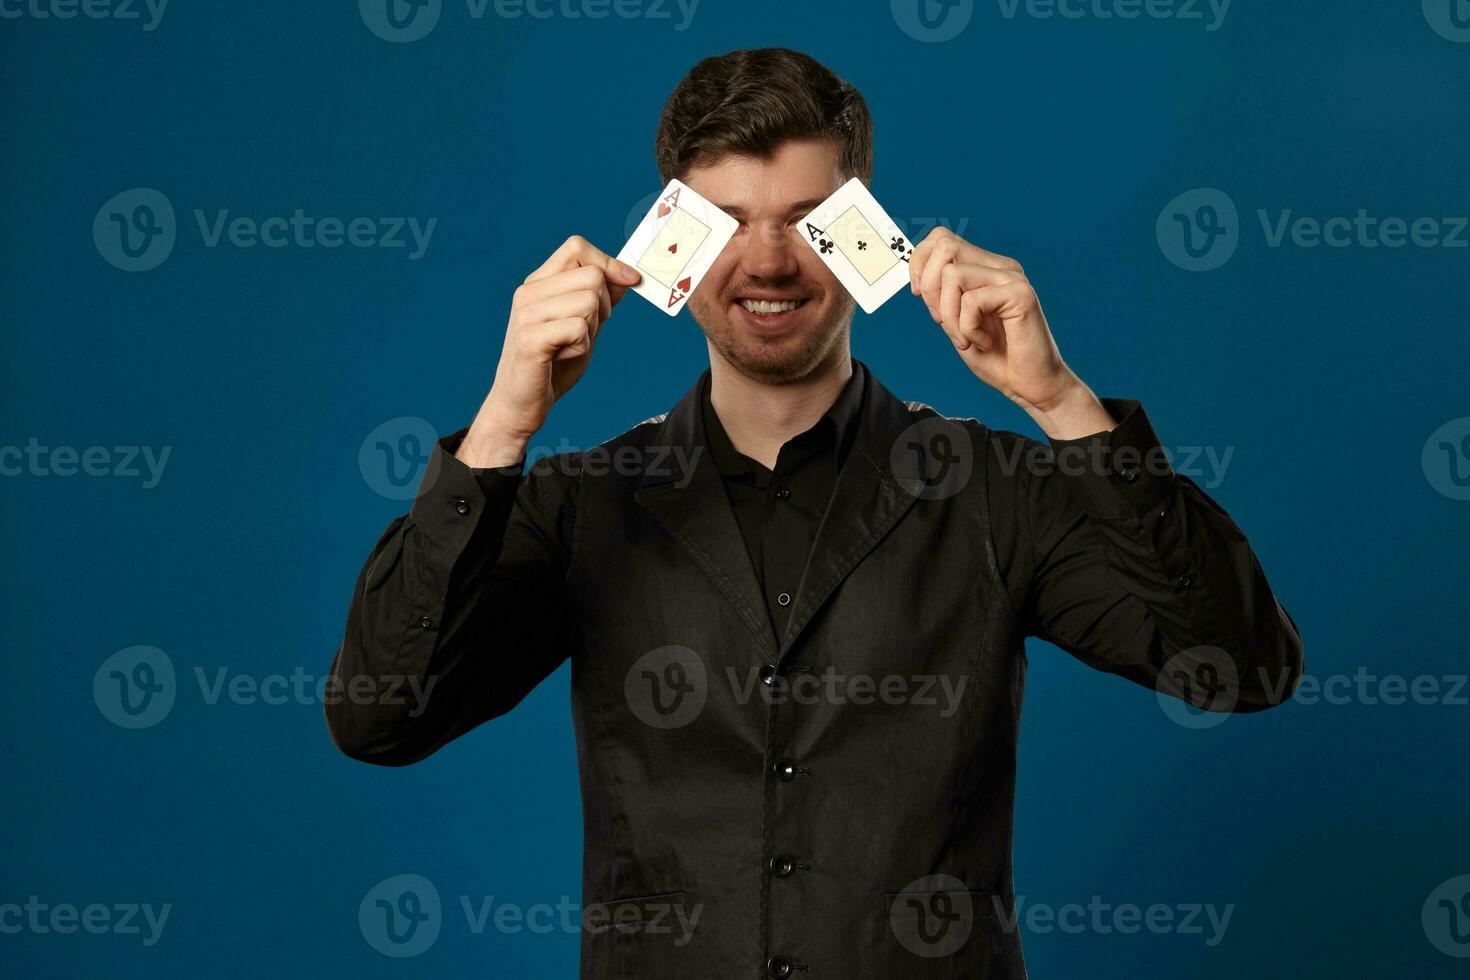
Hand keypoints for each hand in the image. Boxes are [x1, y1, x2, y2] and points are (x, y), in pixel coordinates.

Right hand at [458, 236, 640, 466]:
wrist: (521, 403)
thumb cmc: (552, 364)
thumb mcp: (584, 325)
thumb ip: (602, 299)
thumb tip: (627, 275)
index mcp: (538, 282)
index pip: (577, 248)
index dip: (609, 263)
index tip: (631, 281)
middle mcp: (529, 292)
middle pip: (592, 276)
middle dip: (604, 306)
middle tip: (586, 331)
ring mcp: (527, 313)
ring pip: (590, 301)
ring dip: (592, 329)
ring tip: (569, 345)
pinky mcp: (531, 338)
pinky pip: (579, 328)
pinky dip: (582, 346)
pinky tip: (562, 357)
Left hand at [909, 228, 1112, 439]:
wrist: (1029, 384)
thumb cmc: (996, 357)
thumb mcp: (955, 322)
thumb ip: (941, 296)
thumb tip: (916, 275)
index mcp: (984, 268)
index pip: (941, 239)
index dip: (919, 262)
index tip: (917, 294)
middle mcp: (999, 267)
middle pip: (945, 245)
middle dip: (930, 288)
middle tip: (941, 321)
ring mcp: (1011, 278)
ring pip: (953, 275)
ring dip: (949, 316)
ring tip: (966, 339)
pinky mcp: (1020, 293)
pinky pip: (971, 301)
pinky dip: (968, 328)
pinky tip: (984, 342)